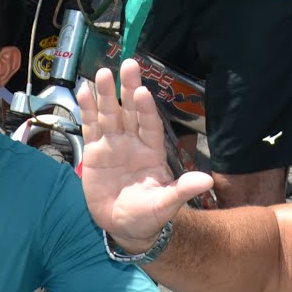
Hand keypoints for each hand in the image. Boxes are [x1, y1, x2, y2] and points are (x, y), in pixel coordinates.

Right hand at [77, 59, 213, 251]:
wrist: (123, 227)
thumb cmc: (148, 215)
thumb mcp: (165, 204)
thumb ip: (181, 190)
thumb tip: (207, 180)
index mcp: (152, 150)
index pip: (149, 124)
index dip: (145, 108)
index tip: (142, 91)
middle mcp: (133, 141)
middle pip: (130, 110)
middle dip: (128, 88)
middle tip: (128, 64)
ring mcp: (113, 144)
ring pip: (110, 114)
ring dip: (106, 94)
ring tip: (103, 73)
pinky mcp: (95, 151)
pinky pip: (91, 126)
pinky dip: (87, 109)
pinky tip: (84, 90)